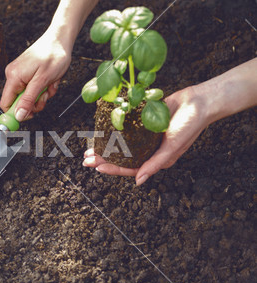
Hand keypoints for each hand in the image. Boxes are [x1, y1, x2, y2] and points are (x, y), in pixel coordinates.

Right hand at [0, 31, 71, 120]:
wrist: (61, 39)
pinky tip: (51, 79)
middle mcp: (13, 75)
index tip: (32, 115)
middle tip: (46, 94)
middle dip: (35, 102)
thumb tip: (18, 116)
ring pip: (29, 96)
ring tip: (50, 84)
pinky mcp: (27, 73)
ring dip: (42, 95)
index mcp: (13, 77)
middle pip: (19, 101)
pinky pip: (33, 88)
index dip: (17, 113)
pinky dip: (44, 87)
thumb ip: (29, 100)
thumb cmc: (53, 55)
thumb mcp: (42, 81)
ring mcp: (20, 74)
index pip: (6, 104)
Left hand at [83, 85, 210, 184]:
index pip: (129, 167)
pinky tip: (101, 130)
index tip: (97, 167)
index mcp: (154, 158)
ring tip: (89, 147)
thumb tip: (138, 182)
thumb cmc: (189, 126)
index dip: (112, 168)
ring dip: (105, 145)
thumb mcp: (171, 148)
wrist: (197, 101)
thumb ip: (154, 164)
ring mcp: (144, 134)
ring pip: (120, 143)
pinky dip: (112, 129)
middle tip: (86, 159)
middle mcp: (148, 148)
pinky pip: (124, 127)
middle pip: (121, 157)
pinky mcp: (142, 120)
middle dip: (103, 159)